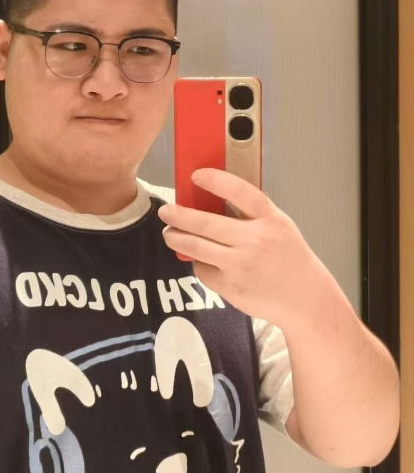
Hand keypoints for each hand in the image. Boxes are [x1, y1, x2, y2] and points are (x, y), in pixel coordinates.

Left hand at [158, 169, 330, 327]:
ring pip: (195, 247)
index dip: (215, 180)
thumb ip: (251, 214)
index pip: (239, 192)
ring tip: (169, 233)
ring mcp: (242, 265)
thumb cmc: (289, 258)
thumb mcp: (278, 227)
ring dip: (176, 238)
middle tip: (166, 211)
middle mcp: (256, 240)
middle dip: (178, 216)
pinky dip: (199, 263)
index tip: (196, 175)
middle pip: (205, 223)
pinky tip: (202, 260)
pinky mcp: (231, 286)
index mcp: (271, 219)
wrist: (305, 297)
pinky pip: (203, 269)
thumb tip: (208, 202)